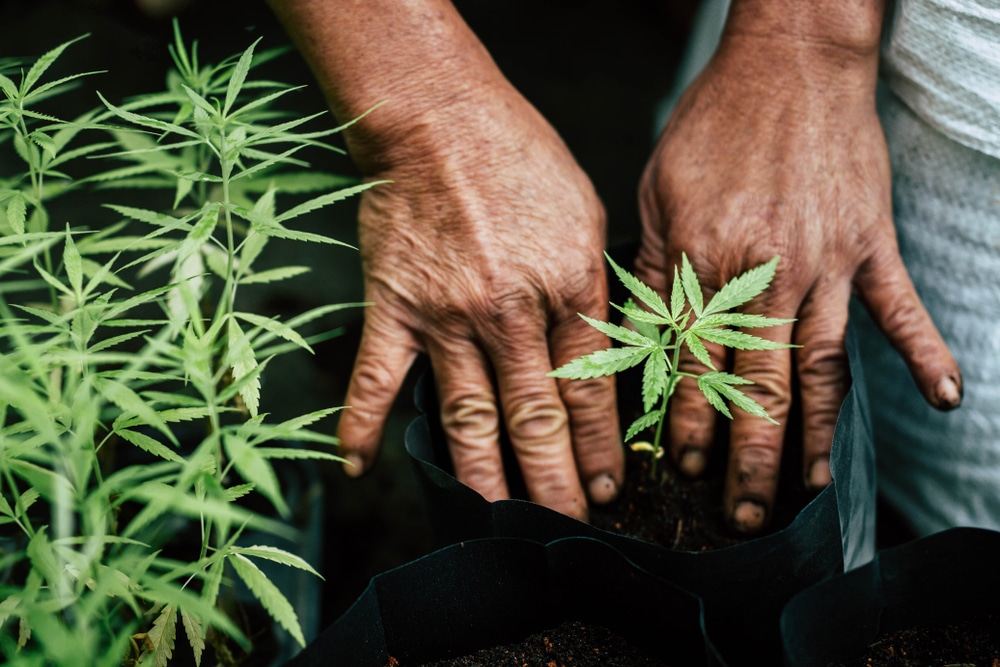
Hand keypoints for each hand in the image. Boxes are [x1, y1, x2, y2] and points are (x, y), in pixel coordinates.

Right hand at [336, 71, 623, 520]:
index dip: (601, 449)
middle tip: (564, 528)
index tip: (607, 488)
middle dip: (553, 485)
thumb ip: (592, 291)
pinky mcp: (392, 309)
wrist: (439, 118)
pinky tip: (357, 467)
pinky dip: (362, 425)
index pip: (591, 391)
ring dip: (482, 478)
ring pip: (467, 418)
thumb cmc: (520, 158)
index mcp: (568, 287)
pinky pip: (376, 379)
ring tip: (495, 523)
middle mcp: (509, 314)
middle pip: (535, 419)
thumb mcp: (586, 217)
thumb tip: (601, 355)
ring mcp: (446, 317)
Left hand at [636, 29, 961, 533]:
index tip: (685, 468)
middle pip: (756, 383)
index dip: (688, 421)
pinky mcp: (870, 244)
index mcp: (705, 261)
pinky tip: (943, 398)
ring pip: (819, 365)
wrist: (790, 62)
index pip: (693, 364)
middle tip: (744, 511)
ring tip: (809, 487)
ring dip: (813, 432)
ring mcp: (825, 262)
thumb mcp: (658, 193)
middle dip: (748, 455)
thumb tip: (639, 337)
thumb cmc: (714, 125)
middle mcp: (765, 274)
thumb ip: (653, 269)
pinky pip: (899, 307)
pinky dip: (925, 351)